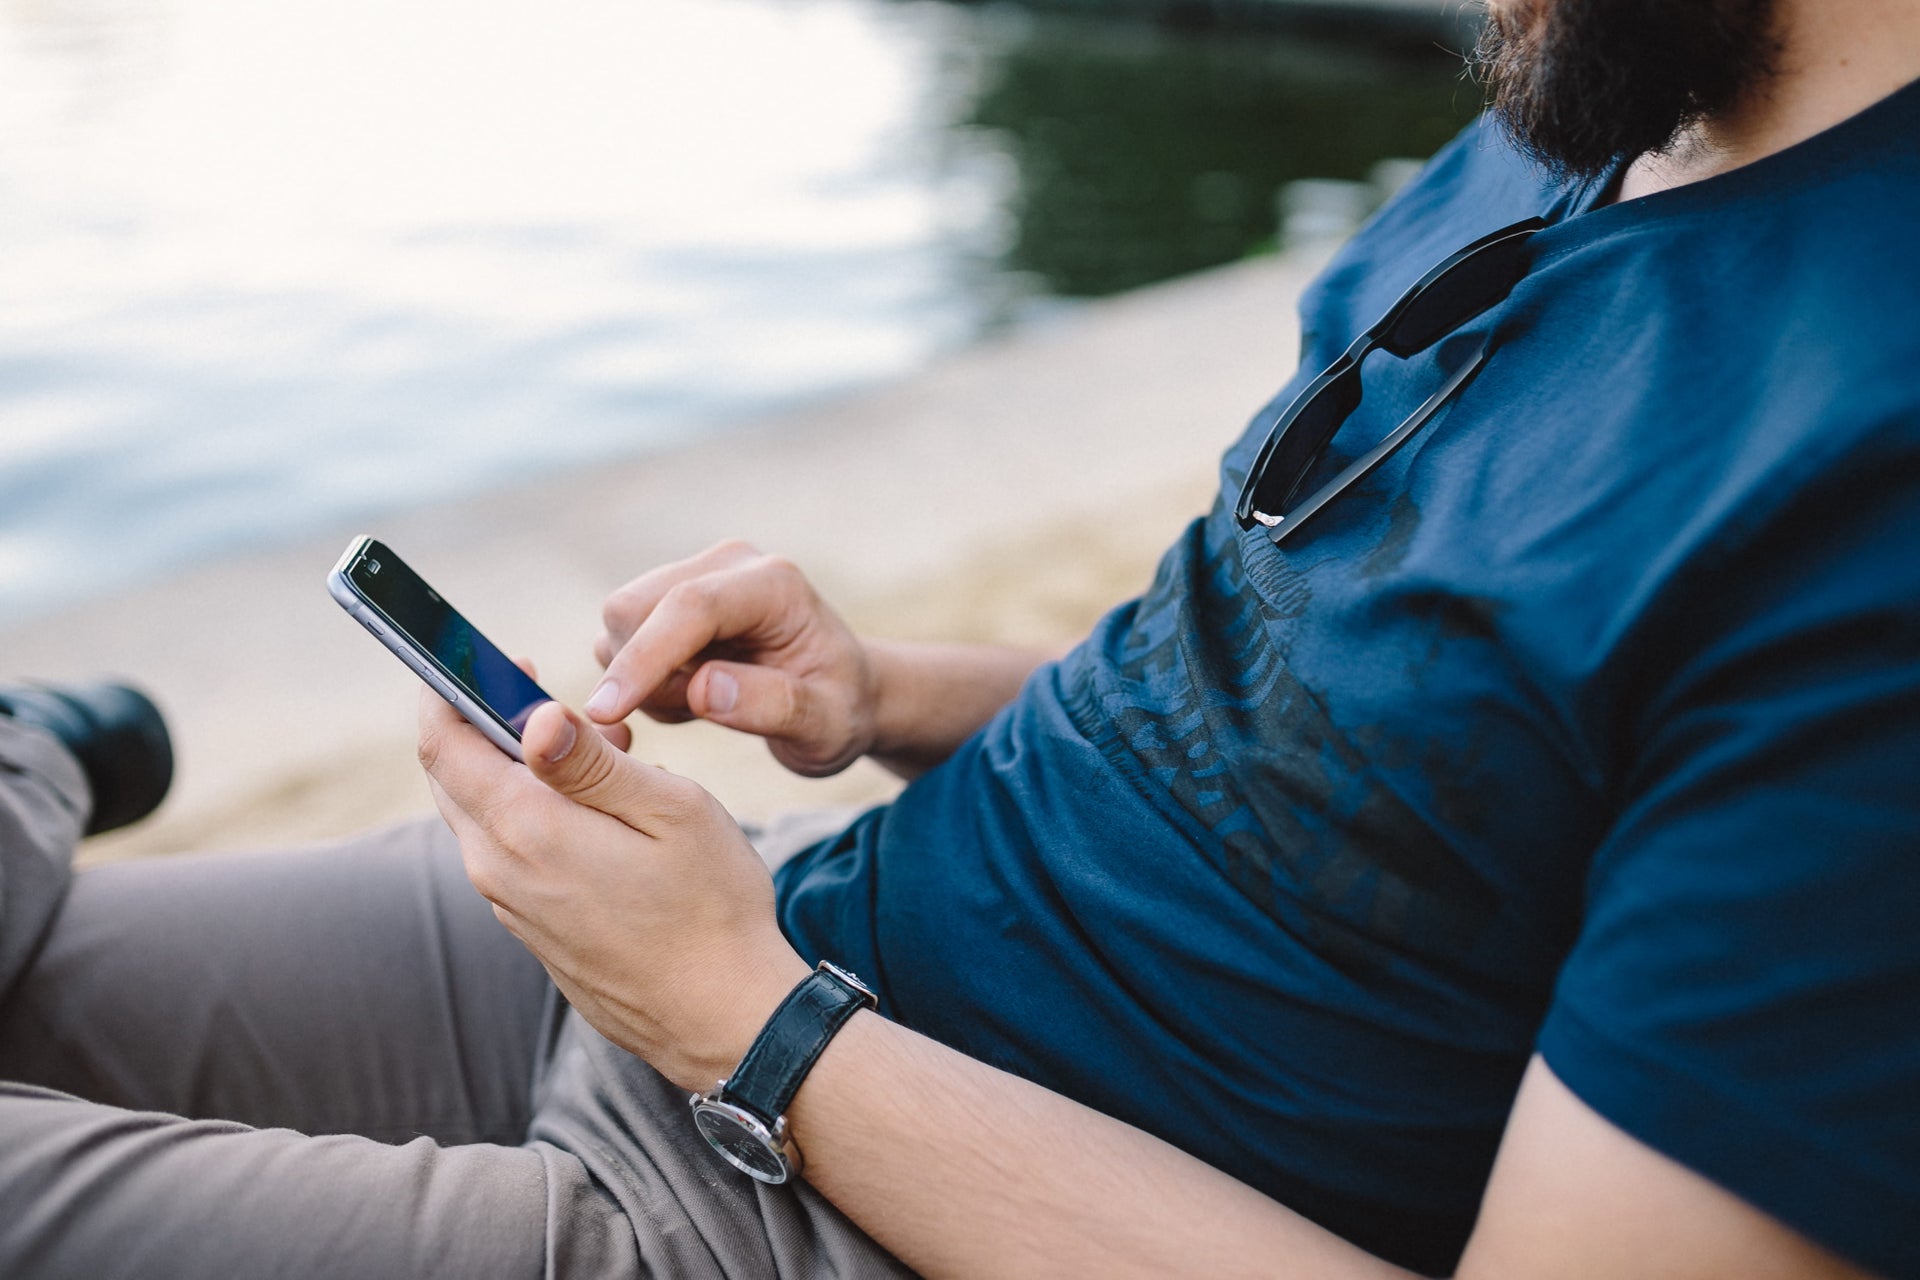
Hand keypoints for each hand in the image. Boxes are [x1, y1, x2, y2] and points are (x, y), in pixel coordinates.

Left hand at [418, 687, 809, 1089]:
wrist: (725, 1019)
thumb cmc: (712, 907)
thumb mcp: (669, 810)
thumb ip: (591, 762)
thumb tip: (530, 715)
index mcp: (526, 830)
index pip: (443, 743)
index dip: (452, 688)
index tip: (494, 660)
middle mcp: (499, 871)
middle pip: (453, 777)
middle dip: (491, 724)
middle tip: (562, 705)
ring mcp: (512, 907)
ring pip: (483, 815)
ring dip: (523, 772)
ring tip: (607, 756)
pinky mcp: (534, 931)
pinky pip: (510, 854)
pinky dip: (537, 816)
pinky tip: (602, 816)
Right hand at [587, 540, 878, 776]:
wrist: (841, 692)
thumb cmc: (839, 710)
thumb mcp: (827, 724)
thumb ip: (774, 705)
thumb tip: (703, 688)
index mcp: (775, 585)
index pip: (691, 607)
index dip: (644, 657)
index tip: (606, 712)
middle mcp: (727, 565)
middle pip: (634, 607)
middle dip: (642, 674)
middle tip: (694, 715)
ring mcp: (694, 575)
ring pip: (619, 624)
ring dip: (644, 681)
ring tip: (703, 707)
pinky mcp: (669, 598)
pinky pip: (621, 640)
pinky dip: (643, 681)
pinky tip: (692, 694)